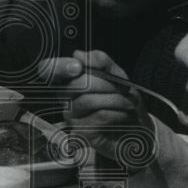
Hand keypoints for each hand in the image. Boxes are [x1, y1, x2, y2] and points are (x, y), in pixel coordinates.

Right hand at [39, 50, 155, 165]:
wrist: (138, 129)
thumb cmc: (123, 100)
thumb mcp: (116, 75)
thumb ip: (100, 61)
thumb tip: (77, 55)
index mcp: (70, 81)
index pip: (50, 70)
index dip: (59, 66)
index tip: (77, 67)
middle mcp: (66, 99)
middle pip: (76, 84)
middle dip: (105, 84)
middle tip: (124, 89)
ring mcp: (71, 117)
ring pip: (88, 101)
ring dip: (116, 100)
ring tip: (129, 103)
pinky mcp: (81, 133)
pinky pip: (98, 118)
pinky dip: (117, 114)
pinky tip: (124, 116)